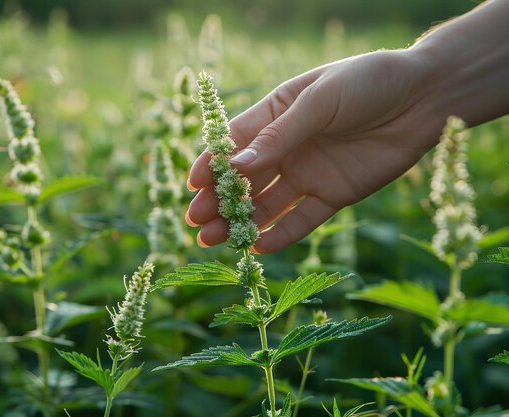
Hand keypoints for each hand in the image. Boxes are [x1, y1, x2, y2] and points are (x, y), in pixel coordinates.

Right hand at [187, 49, 443, 252]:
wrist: (425, 97)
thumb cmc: (368, 82)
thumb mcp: (319, 101)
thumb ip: (279, 137)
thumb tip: (236, 166)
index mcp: (275, 114)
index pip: (234, 143)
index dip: (212, 163)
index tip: (193, 183)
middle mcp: (286, 147)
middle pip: (244, 179)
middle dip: (219, 199)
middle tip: (196, 221)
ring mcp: (307, 173)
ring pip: (266, 203)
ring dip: (241, 221)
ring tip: (214, 240)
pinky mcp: (332, 195)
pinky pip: (302, 219)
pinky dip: (281, 233)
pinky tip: (259, 246)